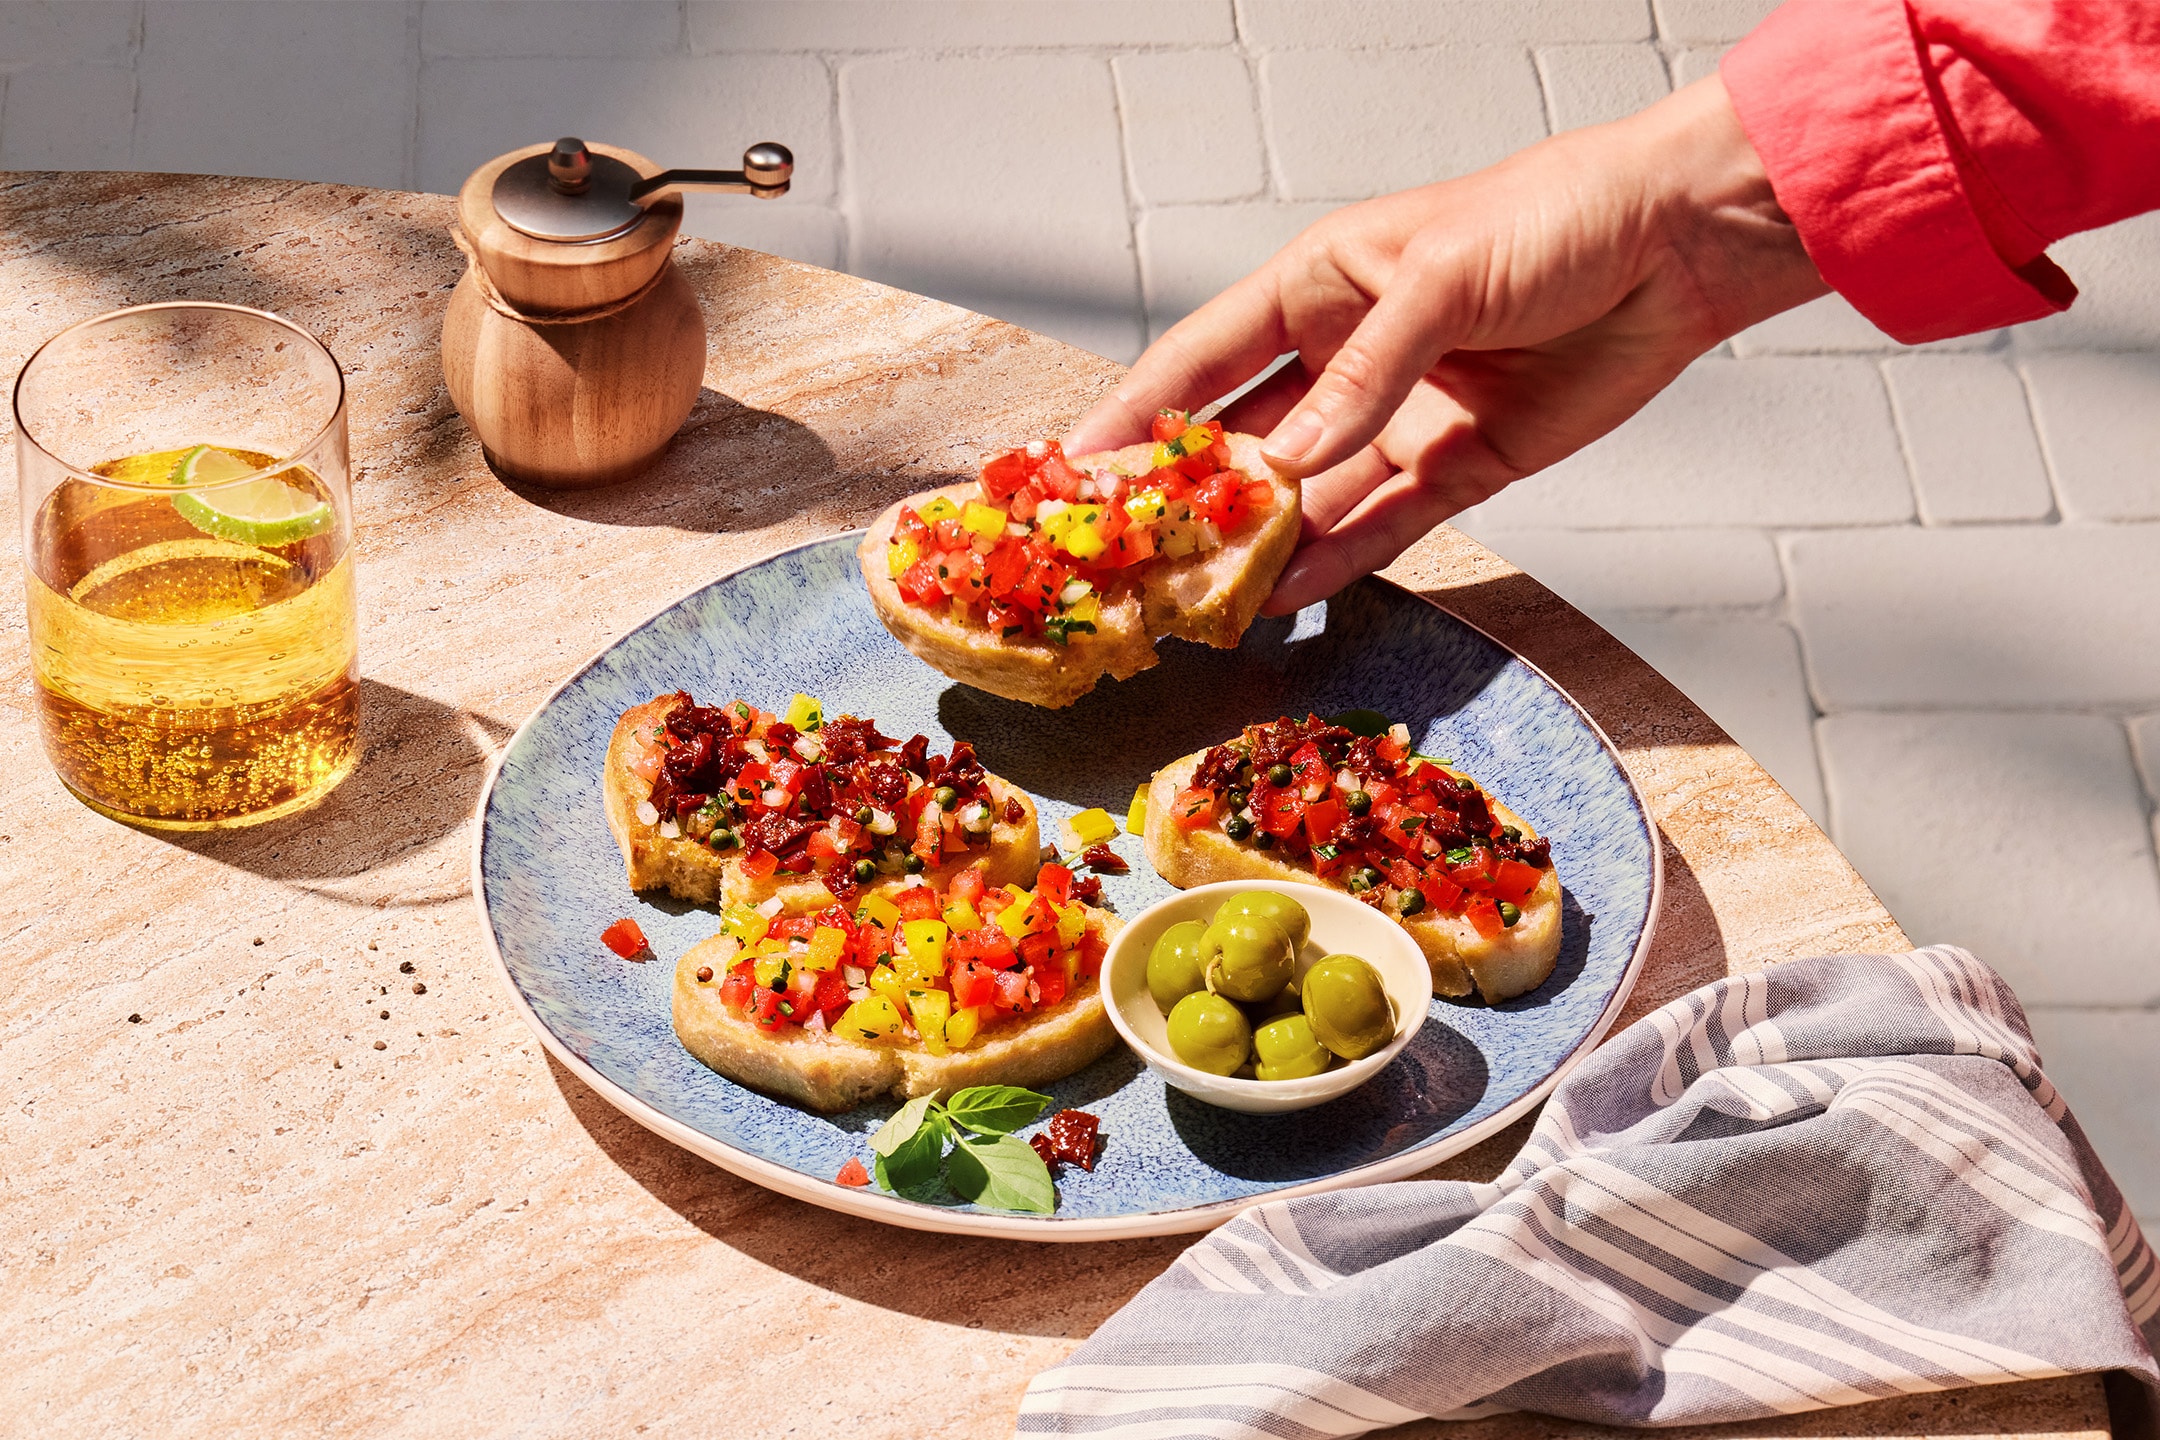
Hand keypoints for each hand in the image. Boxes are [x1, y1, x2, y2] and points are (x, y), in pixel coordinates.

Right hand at [1064, 76, 1828, 613]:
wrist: (1676, 247)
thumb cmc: (1554, 218)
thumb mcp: (1440, 279)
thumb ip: (1363, 377)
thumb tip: (1285, 466)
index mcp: (1318, 287)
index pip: (1201, 360)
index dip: (1136, 415)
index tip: (1074, 470)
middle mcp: (1345, 358)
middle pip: (1244, 441)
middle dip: (1188, 499)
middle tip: (1129, 557)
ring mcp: (1398, 419)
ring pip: (1308, 497)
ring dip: (1258, 546)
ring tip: (1198, 600)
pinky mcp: (1457, 466)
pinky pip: (1382, 524)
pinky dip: (1337, 560)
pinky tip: (1285, 594)